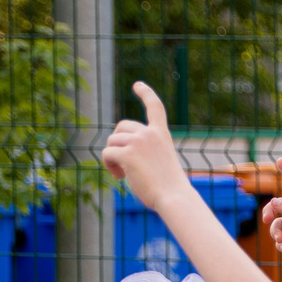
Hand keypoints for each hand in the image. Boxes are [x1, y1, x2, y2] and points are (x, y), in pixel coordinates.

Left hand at [101, 84, 191, 208]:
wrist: (174, 196)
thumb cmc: (169, 186)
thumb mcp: (160, 160)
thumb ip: (144, 150)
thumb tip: (117, 152)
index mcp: (162, 134)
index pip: (155, 107)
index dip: (146, 94)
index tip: (138, 85)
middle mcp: (150, 133)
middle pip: (121, 126)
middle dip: (117, 141)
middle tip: (122, 162)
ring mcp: (138, 141)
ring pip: (112, 141)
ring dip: (113, 157)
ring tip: (123, 174)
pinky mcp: (127, 153)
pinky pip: (107, 153)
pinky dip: (109, 165)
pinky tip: (120, 176)